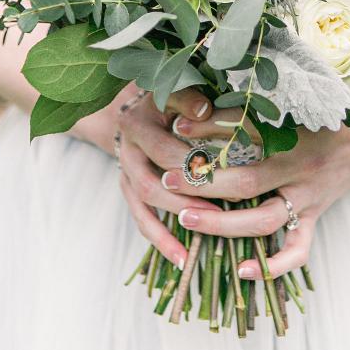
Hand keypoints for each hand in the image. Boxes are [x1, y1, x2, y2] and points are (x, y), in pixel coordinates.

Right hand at [114, 83, 226, 269]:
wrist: (136, 108)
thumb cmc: (166, 99)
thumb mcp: (174, 92)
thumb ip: (189, 99)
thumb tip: (205, 110)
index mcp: (137, 124)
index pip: (165, 150)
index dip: (193, 167)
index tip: (224, 179)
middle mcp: (126, 151)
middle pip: (151, 183)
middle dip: (185, 200)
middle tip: (219, 213)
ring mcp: (124, 173)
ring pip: (144, 205)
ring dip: (172, 225)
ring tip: (201, 243)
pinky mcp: (128, 190)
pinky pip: (141, 219)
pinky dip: (160, 240)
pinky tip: (182, 258)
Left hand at [154, 102, 349, 278]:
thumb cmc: (329, 112)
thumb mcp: (297, 98)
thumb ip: (254, 100)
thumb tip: (203, 99)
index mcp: (295, 132)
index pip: (245, 131)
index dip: (209, 128)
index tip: (175, 126)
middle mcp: (301, 168)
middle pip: (246, 181)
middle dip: (203, 182)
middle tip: (166, 180)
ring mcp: (309, 196)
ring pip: (264, 220)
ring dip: (223, 224)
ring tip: (186, 218)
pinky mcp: (316, 216)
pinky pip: (298, 249)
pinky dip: (273, 265)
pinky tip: (242, 271)